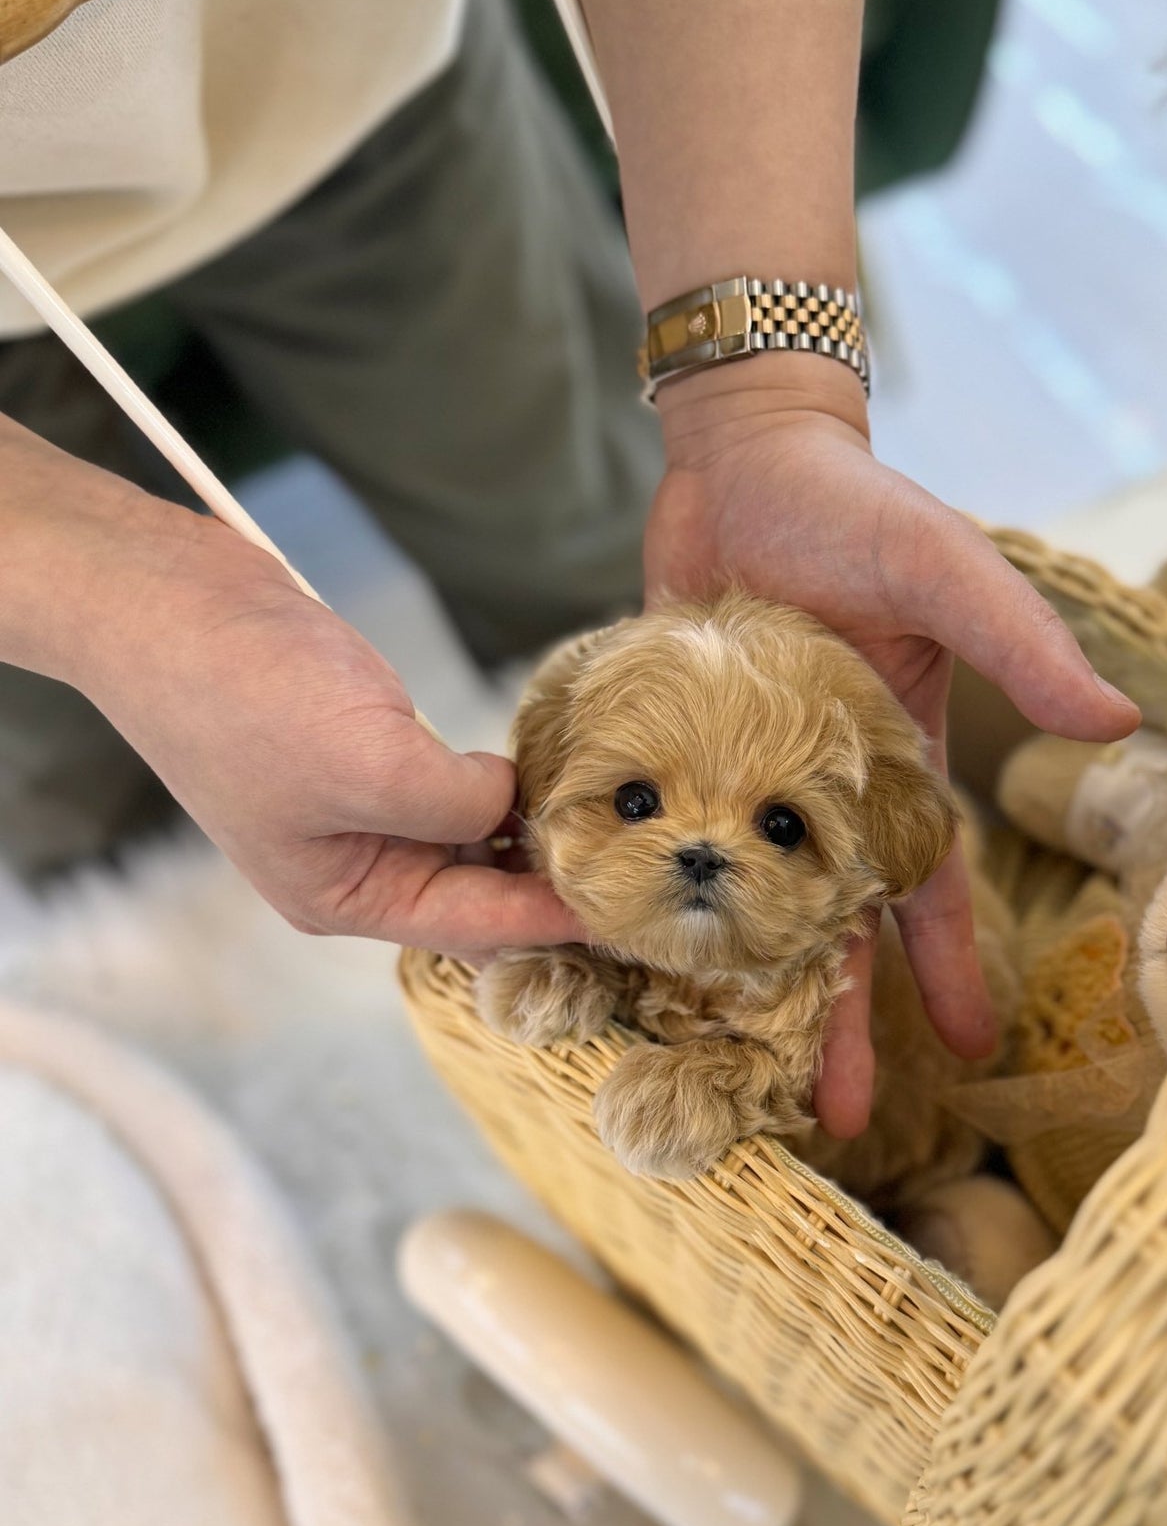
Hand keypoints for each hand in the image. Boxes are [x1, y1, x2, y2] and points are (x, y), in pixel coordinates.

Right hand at [31, 458, 581, 955]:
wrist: (165, 597)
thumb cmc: (245, 693)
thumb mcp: (370, 765)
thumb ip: (459, 803)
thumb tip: (514, 803)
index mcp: (344, 895)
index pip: (474, 927)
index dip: (556, 919)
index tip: (633, 911)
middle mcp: (355, 862)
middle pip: (475, 889)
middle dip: (549, 874)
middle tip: (643, 858)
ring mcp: (357, 803)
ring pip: (468, 833)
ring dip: (530, 822)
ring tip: (615, 812)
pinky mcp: (363, 745)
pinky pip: (451, 779)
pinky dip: (498, 776)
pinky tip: (552, 761)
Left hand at [648, 361, 1139, 1136]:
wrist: (742, 454)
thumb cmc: (855, 506)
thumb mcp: (946, 572)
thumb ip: (1019, 644)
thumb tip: (1118, 720)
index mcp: (896, 764)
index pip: (930, 887)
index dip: (948, 965)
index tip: (973, 1048)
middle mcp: (817, 787)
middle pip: (830, 923)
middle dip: (835, 1014)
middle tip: (833, 1113)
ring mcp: (738, 776)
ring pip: (739, 901)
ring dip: (736, 980)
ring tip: (719, 1065)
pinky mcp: (669, 753)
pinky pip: (662, 841)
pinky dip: (647, 895)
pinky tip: (620, 957)